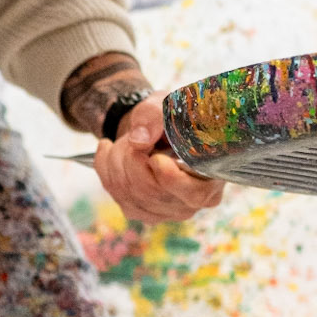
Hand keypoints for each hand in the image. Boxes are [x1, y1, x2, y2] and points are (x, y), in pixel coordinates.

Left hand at [96, 97, 224, 223]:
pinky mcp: (141, 211)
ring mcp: (166, 211)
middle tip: (131, 136)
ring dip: (115, 160)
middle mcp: (192, 202)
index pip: (193, 193)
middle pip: (152, 192)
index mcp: (212, 178)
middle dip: (131, 158)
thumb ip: (156, 117)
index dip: (169, 177)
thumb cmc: (172, 117)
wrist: (158, 129)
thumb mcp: (168, 105)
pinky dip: (105, 168)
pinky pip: (115, 194)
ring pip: (129, 194)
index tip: (155, 156)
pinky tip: (109, 151)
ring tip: (123, 140)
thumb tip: (138, 141)